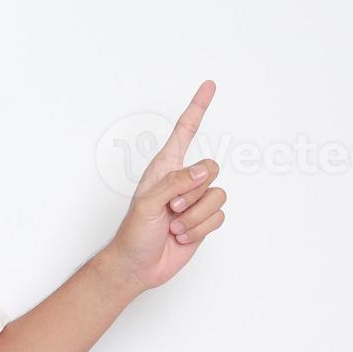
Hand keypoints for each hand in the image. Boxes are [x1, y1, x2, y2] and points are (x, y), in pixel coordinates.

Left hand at [103, 80, 226, 292]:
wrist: (138, 266)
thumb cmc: (133, 233)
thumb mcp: (148, 204)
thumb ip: (176, 183)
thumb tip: (203, 171)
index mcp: (165, 167)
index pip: (185, 131)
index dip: (198, 108)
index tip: (209, 86)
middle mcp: (182, 180)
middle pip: (212, 169)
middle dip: (194, 193)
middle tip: (172, 209)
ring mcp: (194, 201)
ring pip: (217, 196)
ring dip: (195, 216)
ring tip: (173, 225)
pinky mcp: (203, 220)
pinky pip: (218, 217)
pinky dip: (200, 229)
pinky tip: (181, 236)